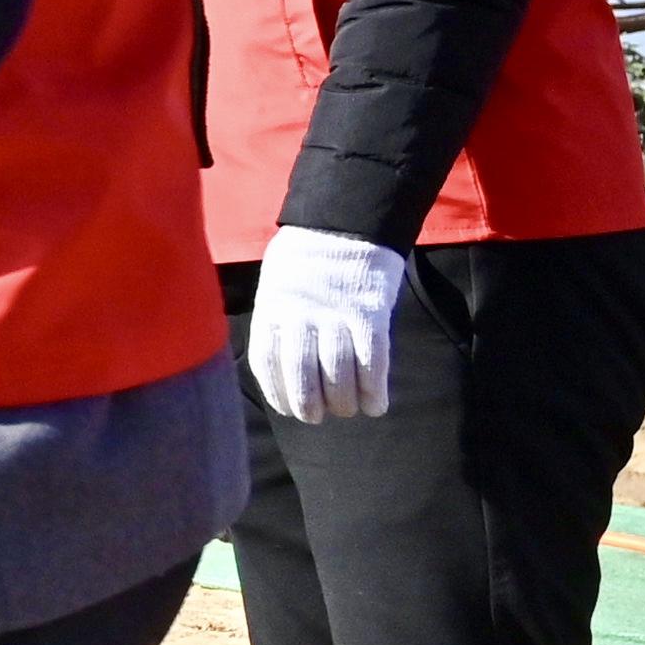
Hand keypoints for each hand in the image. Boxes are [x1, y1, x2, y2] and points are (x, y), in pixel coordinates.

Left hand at [242, 225, 405, 422]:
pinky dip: (375, 386)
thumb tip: (280, 373)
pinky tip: (376, 405)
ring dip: (344, 399)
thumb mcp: (275, 289)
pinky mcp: (369, 312)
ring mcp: (335, 313)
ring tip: (348, 411)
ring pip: (338, 369)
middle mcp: (300, 314)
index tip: (288, 409)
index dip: (277, 392)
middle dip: (309, 403)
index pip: (267, 361)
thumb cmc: (304, 266)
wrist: (341, 227)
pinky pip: (372, 357)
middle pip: (301, 370)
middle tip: (317, 417)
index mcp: (271, 309)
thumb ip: (277, 325)